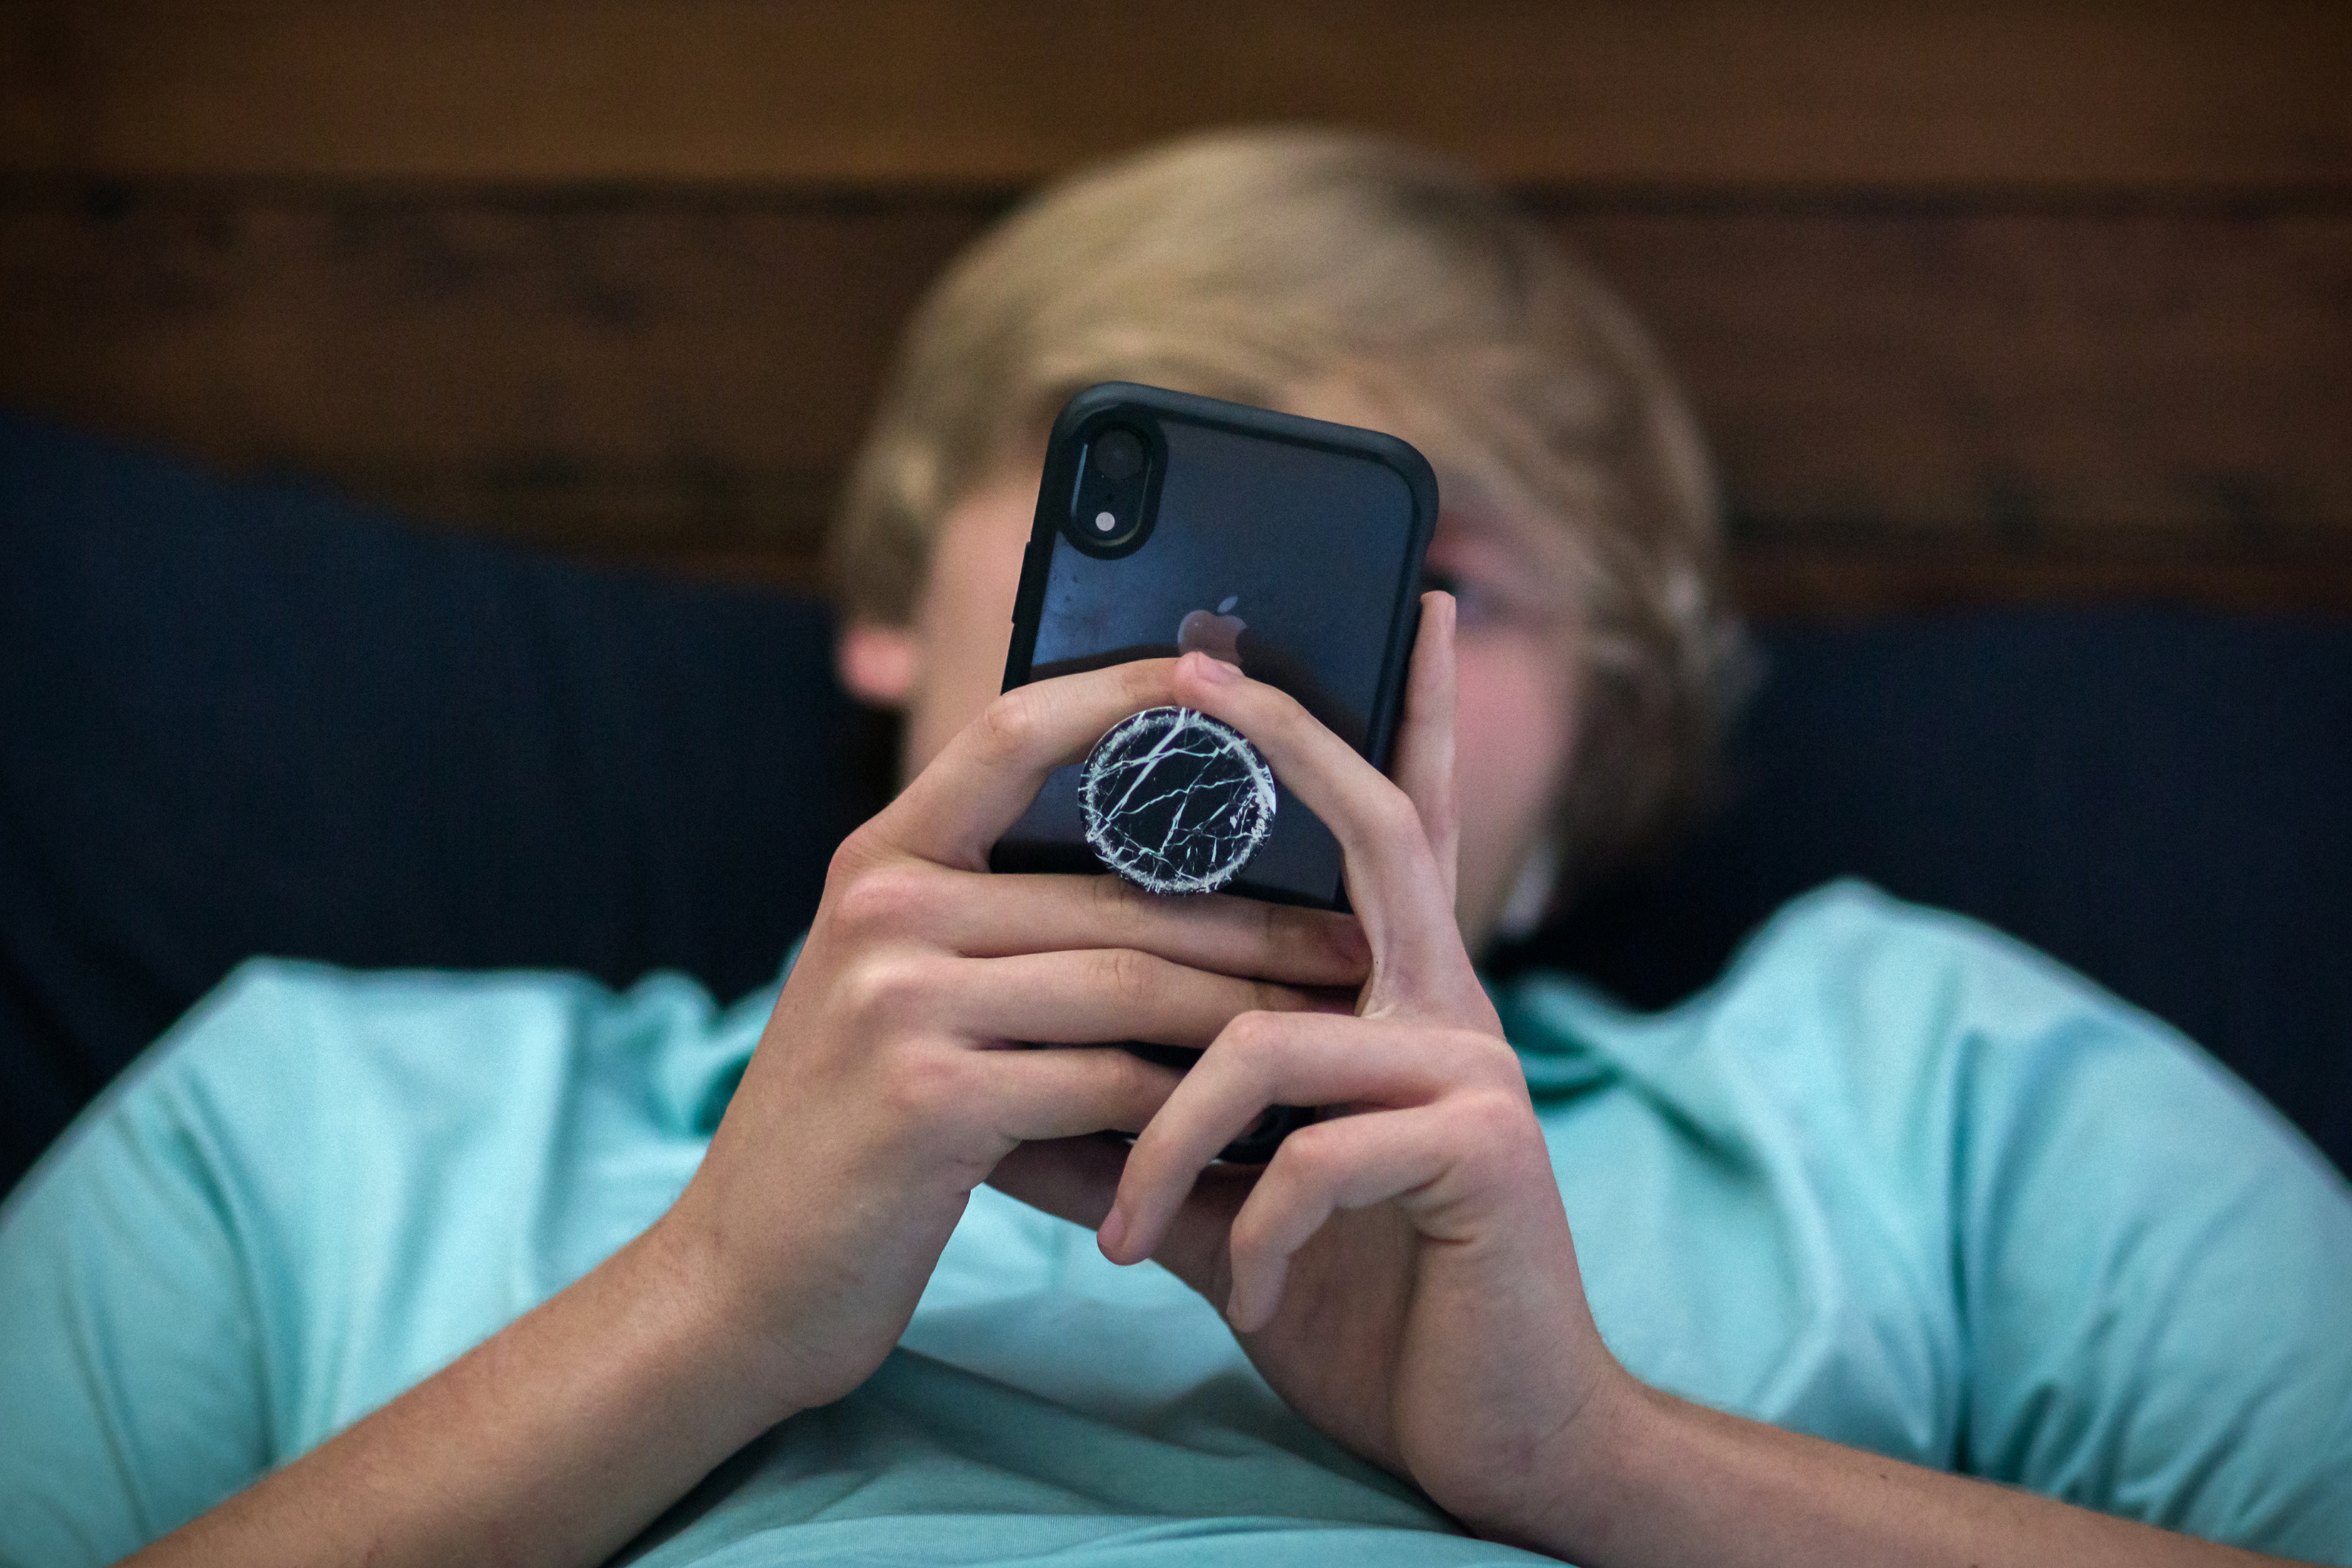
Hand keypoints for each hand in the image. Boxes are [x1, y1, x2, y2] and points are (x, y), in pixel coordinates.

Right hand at [658, 656, 1370, 1420]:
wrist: (739, 1281)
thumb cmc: (852, 1137)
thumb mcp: (894, 999)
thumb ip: (990, 928)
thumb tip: (1164, 880)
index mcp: (879, 862)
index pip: (1015, 734)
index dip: (1126, 694)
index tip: (1235, 679)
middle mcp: (883, 910)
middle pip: (1114, 894)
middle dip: (1252, 921)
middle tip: (1357, 940)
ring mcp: (898, 1002)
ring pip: (1127, 985)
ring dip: (1244, 1014)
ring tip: (1333, 1029)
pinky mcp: (928, 1102)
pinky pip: (1103, 1084)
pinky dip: (1184, 1109)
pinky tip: (1241, 1128)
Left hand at [992, 595, 1627, 1544]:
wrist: (1495, 1437)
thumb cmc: (1364, 1307)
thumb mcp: (1232, 1210)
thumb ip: (1145, 1146)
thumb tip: (1012, 1116)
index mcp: (1391, 1003)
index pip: (1391, 833)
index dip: (1393, 719)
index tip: (1405, 609)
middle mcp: (1445, 1007)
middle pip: (1372, 831)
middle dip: (1291, 738)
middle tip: (1198, 666)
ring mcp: (1472, 1070)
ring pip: (1266, 1038)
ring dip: (1166, 1144)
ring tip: (1131, 1239)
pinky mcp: (1486, 1149)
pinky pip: (1313, 1151)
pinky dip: (1250, 1230)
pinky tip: (1253, 1291)